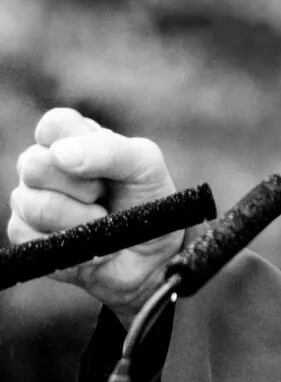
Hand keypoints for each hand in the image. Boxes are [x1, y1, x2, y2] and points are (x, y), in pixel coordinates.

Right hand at [7, 108, 180, 326]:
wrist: (153, 256)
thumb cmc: (150, 202)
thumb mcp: (145, 165)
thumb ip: (109, 150)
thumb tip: (60, 154)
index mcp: (75, 139)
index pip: (54, 124)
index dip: (75, 143)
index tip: (101, 165)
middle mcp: (46, 166)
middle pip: (34, 164)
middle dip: (80, 186)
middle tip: (104, 195)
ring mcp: (31, 200)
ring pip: (33, 204)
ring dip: (79, 219)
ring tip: (101, 221)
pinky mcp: (26, 235)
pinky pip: (28, 235)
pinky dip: (69, 242)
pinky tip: (89, 242)